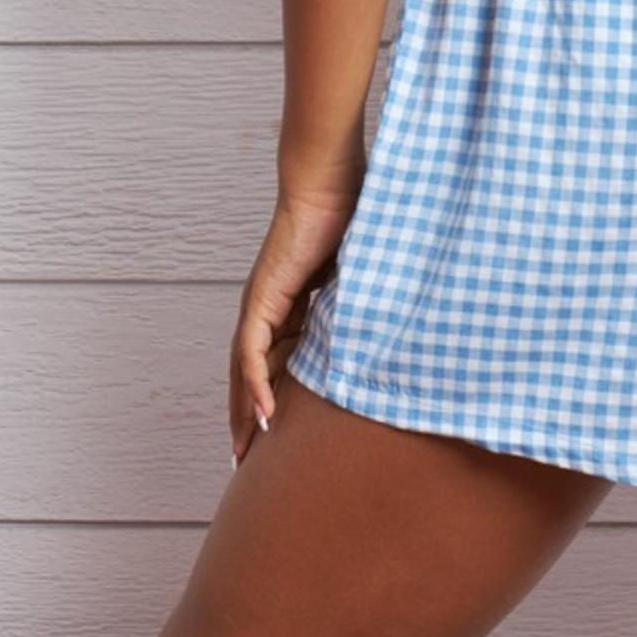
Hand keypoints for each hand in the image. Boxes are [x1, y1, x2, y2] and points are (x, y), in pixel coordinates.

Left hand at [228, 182, 359, 467]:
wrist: (328, 180)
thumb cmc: (348, 211)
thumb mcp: (359, 272)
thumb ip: (362, 298)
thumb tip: (391, 323)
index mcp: (290, 301)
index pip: (276, 357)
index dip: (275, 393)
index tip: (279, 429)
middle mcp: (268, 306)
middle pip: (252, 372)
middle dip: (249, 414)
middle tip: (249, 456)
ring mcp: (261, 303)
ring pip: (245, 369)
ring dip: (244, 410)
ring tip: (246, 451)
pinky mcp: (262, 298)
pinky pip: (254, 352)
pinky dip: (256, 385)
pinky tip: (264, 415)